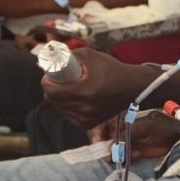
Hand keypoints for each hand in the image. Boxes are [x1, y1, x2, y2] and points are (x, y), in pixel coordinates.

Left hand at [41, 47, 158, 127]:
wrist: (132, 89)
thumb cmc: (113, 70)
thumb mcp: (91, 56)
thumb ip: (69, 55)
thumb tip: (51, 57)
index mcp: (85, 92)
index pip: (51, 90)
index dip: (47, 80)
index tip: (50, 74)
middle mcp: (84, 109)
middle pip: (52, 100)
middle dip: (51, 88)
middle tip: (58, 79)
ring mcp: (85, 119)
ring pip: (58, 108)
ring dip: (58, 98)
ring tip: (69, 87)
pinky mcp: (87, 125)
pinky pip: (67, 115)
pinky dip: (66, 106)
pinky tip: (75, 98)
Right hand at [86, 115, 179, 159]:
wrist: (174, 134)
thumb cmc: (159, 124)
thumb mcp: (141, 128)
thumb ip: (125, 138)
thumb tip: (110, 149)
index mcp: (117, 120)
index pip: (99, 127)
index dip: (95, 136)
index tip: (97, 145)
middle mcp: (117, 132)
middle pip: (102, 142)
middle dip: (106, 150)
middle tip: (112, 156)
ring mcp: (123, 143)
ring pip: (111, 152)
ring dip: (119, 155)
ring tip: (132, 153)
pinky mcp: (130, 153)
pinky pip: (122, 159)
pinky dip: (128, 159)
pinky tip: (138, 154)